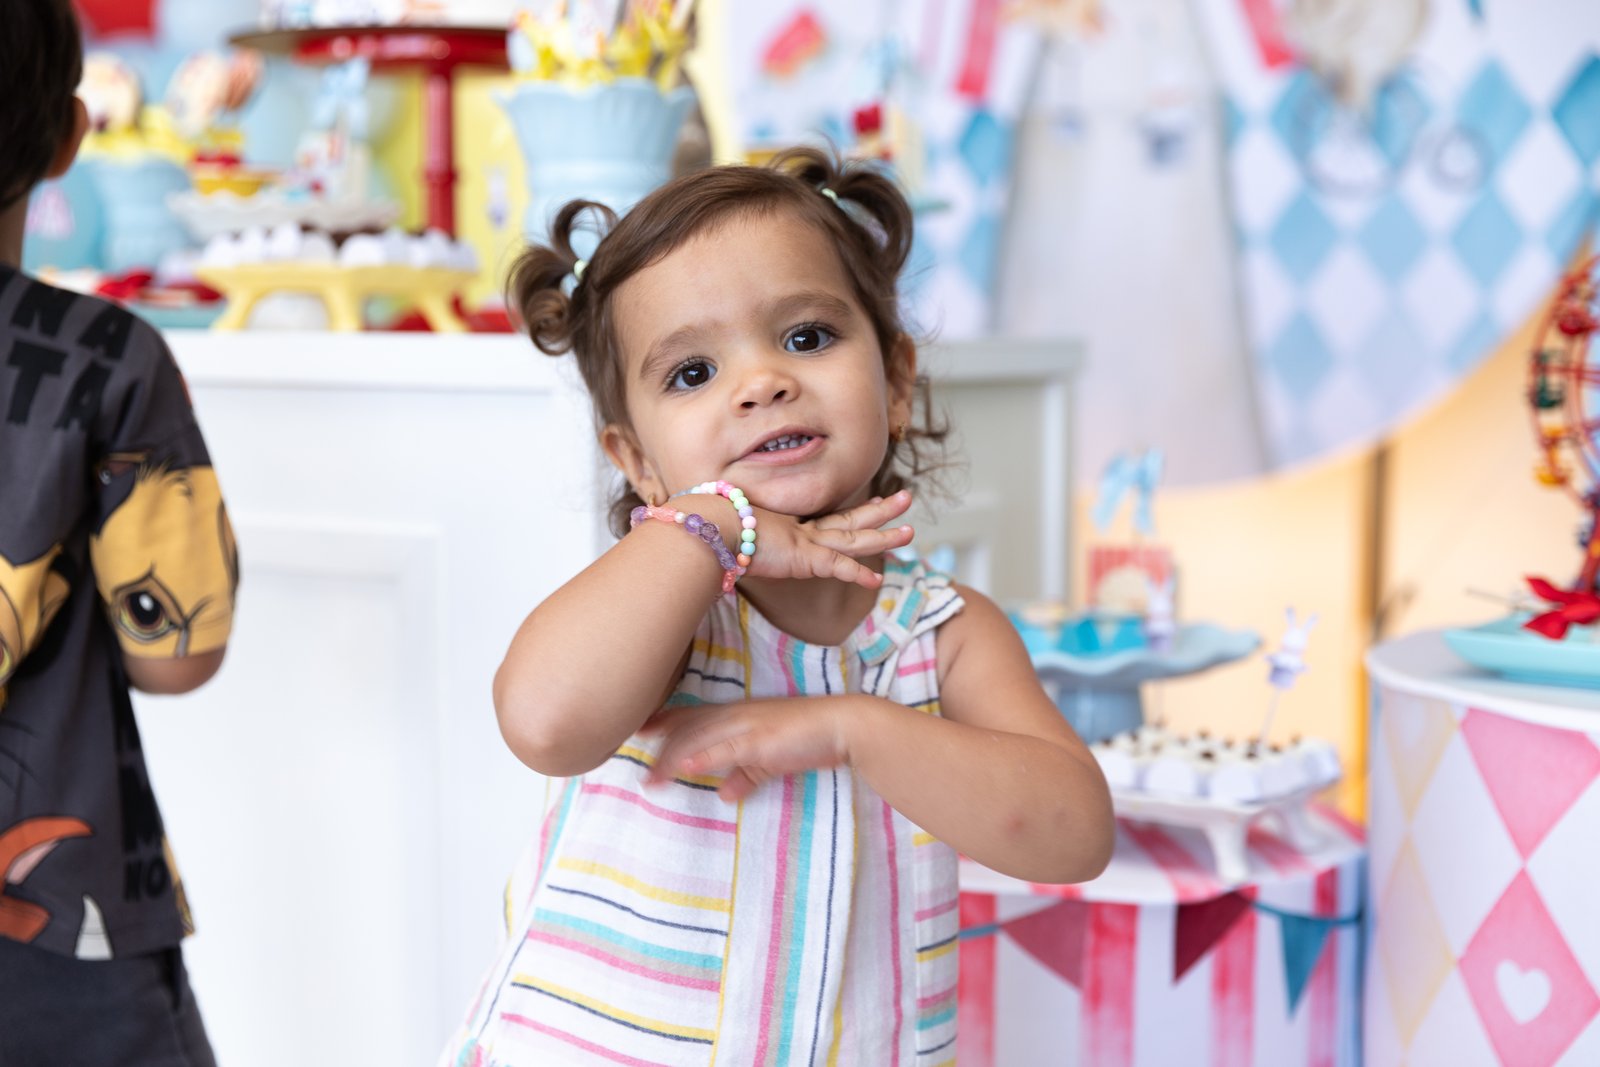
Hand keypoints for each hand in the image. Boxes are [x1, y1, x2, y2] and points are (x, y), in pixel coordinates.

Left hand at [642, 697, 858, 801]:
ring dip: (672, 761)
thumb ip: (747, 774)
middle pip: (687, 728)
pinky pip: (727, 749)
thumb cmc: (808, 738)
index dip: (663, 722)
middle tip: (633, 762)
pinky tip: (687, 770)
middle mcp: (736, 716)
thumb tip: (726, 794)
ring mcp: (747, 726)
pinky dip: (705, 759)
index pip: (692, 716)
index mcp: (737, 715)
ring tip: (652, 782)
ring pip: (700, 741)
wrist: (842, 727)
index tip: (638, 732)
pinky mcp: (760, 741)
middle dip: (658, 745)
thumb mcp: (771, 758)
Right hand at [693, 489, 914, 590]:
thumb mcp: (732, 540)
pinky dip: (857, 573)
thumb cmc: (712, 531)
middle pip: (850, 521)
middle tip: (905, 497)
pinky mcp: (801, 556)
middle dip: (880, 510)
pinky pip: (836, 566)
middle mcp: (801, 533)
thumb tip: (726, 554)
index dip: (856, 515)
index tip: (876, 503)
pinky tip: (877, 579)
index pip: (830, 523)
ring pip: (853, 539)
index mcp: (789, 530)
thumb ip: (739, 547)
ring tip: (910, 531)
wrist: (706, 526)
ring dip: (882, 536)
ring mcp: (804, 543)